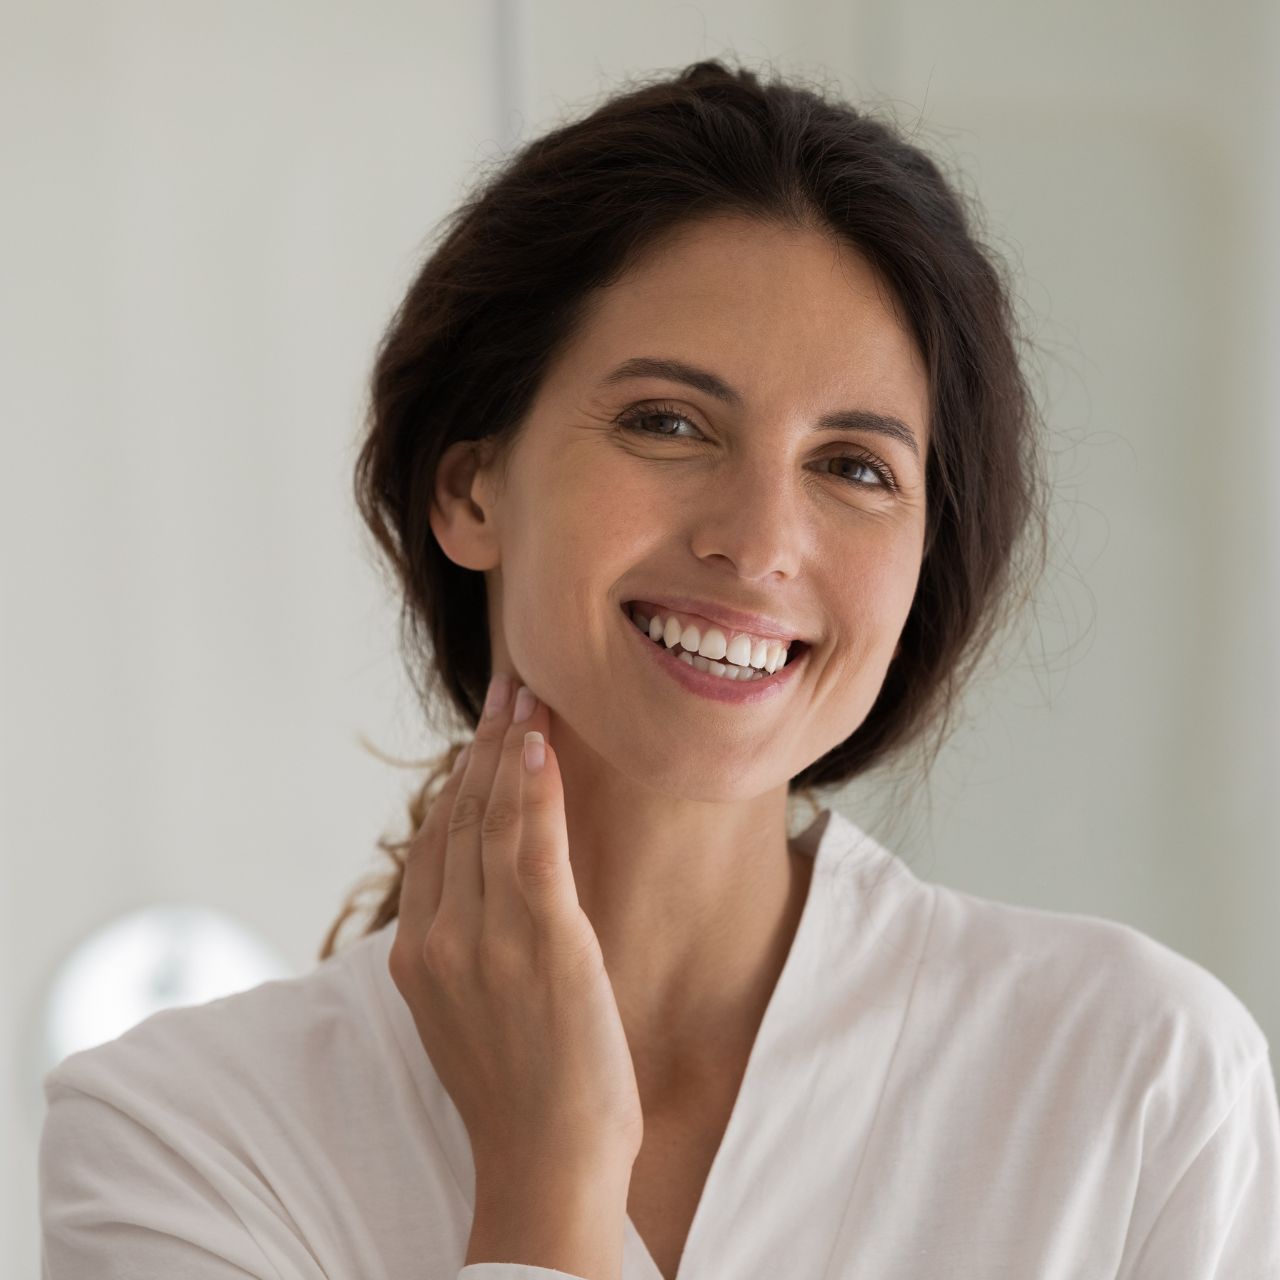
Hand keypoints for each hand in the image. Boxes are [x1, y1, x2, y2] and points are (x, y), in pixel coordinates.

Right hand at [388, 672, 643, 1177]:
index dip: (457, 780)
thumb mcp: (472, 1012)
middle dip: (484, 745)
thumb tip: (495, 891)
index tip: (481, 734)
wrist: (546, 1162)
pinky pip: (532, 843)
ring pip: (491, 817)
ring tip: (528, 695)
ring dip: (510, 747)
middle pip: (458, 817)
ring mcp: (487, 935)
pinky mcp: (542, 938)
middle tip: (507, 688)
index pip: (435, 843)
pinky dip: (534, 787)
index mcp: (418, 955)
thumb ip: (471, 946)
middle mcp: (441, 936)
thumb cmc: (522, 1094)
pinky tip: (539, 744)